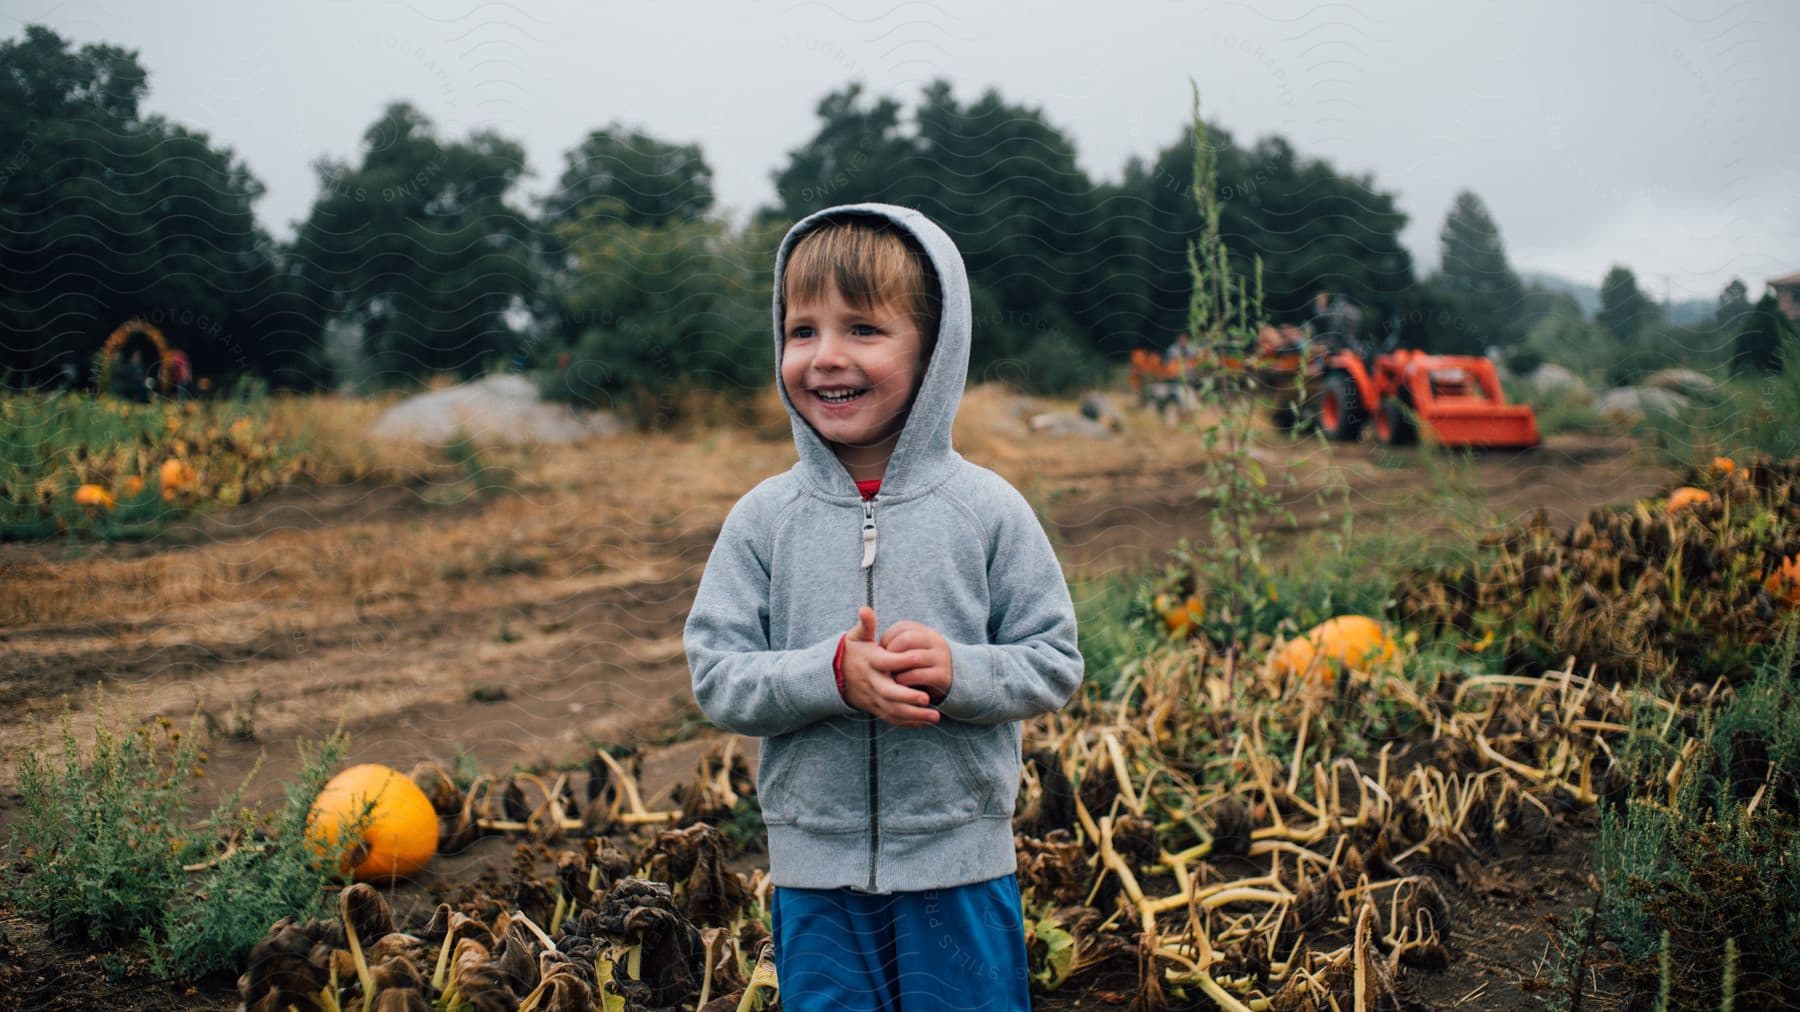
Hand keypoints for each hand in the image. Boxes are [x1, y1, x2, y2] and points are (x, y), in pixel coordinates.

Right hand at [840, 607, 939, 727]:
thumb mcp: (857, 636)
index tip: (920, 659)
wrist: (835, 674)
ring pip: (892, 710)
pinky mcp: (875, 708)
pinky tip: (926, 721)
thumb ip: (866, 625)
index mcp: (870, 662)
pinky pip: (892, 718)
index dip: (901, 660)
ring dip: (914, 714)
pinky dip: (908, 722)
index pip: (885, 662)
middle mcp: (871, 682)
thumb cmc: (853, 651)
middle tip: (927, 698)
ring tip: (935, 716)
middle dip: (908, 697)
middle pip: (888, 693)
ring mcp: (873, 697)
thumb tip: (865, 609)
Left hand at [875, 620, 952, 705]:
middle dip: (891, 652)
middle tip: (881, 664)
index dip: (887, 639)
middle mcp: (934, 641)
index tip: (879, 651)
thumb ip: (895, 642)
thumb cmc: (921, 663)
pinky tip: (898, 684)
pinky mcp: (942, 675)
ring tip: (887, 675)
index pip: (902, 627)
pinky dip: (905, 680)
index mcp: (925, 631)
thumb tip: (871, 641)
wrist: (950, 678)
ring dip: (897, 667)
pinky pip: (919, 675)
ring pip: (913, 657)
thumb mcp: (911, 648)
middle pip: (907, 639)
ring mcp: (940, 657)